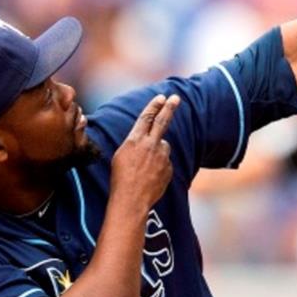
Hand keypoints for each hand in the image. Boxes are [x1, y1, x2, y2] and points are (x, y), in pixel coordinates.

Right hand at [111, 94, 180, 210]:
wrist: (131, 199)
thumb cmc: (121, 179)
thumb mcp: (121, 156)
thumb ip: (136, 144)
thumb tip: (148, 140)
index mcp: (135, 140)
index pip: (147, 117)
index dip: (154, 106)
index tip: (161, 97)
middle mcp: (151, 145)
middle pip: (162, 121)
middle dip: (169, 107)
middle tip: (176, 98)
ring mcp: (162, 157)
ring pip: (163, 147)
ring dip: (157, 153)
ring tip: (144, 169)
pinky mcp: (169, 168)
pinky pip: (165, 163)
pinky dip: (159, 167)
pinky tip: (150, 178)